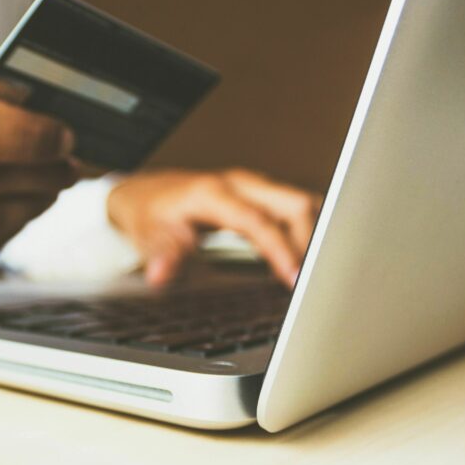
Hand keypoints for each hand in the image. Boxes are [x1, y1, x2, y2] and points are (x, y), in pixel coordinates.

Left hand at [107, 169, 322, 286]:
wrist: (144, 193)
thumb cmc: (148, 213)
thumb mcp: (147, 235)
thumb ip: (161, 254)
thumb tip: (160, 275)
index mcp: (213, 193)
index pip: (259, 221)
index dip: (281, 249)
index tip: (295, 278)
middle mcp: (239, 184)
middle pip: (294, 204)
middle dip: (312, 241)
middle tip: (316, 280)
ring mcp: (252, 187)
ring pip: (301, 203)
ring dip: (315, 235)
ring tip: (320, 272)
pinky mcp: (259, 195)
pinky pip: (295, 209)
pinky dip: (308, 231)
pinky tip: (308, 258)